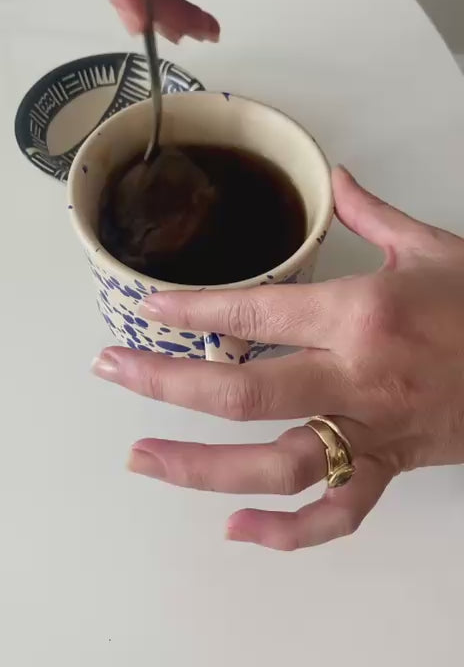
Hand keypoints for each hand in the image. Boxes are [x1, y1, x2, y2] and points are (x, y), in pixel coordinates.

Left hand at [92, 167, 463, 550]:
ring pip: (276, 462)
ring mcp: (371, 429)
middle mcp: (355, 376)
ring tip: (143, 459)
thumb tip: (336, 176)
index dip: (193, 309)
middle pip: (243, 391)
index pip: (255, 307)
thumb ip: (370, 212)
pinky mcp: (392, 465)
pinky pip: (340, 512)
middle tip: (111, 371)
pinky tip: (239, 531)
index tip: (145, 310)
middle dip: (166, 381)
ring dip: (201, 467)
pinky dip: (289, 533)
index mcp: (359, 313)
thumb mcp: (430, 245)